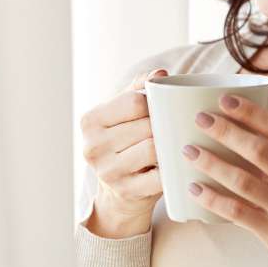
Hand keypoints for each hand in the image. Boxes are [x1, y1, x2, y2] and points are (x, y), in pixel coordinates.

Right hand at [79, 68, 167, 230]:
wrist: (118, 193)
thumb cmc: (125, 142)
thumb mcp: (124, 113)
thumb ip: (140, 88)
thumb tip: (160, 74)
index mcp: (91, 120)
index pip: (134, 101)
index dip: (156, 102)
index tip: (164, 107)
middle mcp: (93, 146)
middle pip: (146, 125)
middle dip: (165, 124)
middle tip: (176, 126)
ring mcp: (108, 171)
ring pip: (153, 148)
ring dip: (170, 144)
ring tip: (176, 142)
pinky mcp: (126, 191)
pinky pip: (160, 175)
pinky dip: (172, 167)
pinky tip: (177, 163)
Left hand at [181, 93, 267, 266]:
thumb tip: (253, 131)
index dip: (250, 112)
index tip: (226, 100)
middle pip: (257, 149)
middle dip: (224, 130)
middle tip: (201, 119)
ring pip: (241, 179)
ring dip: (211, 162)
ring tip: (189, 150)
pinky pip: (236, 212)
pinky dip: (212, 199)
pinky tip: (195, 188)